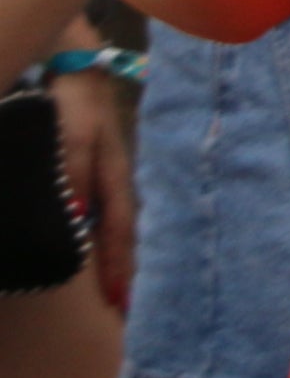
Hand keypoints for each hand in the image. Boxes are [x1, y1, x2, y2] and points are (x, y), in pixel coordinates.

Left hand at [47, 58, 132, 308]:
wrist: (77, 68)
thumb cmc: (77, 104)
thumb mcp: (74, 139)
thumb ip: (74, 177)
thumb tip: (77, 220)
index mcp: (116, 179)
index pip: (119, 233)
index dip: (118, 267)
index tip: (119, 304)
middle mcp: (119, 182)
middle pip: (126, 235)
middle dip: (126, 271)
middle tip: (127, 309)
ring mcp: (112, 176)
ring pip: (119, 225)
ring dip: (119, 257)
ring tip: (121, 289)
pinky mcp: (102, 170)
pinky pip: (111, 212)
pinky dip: (111, 236)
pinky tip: (104, 246)